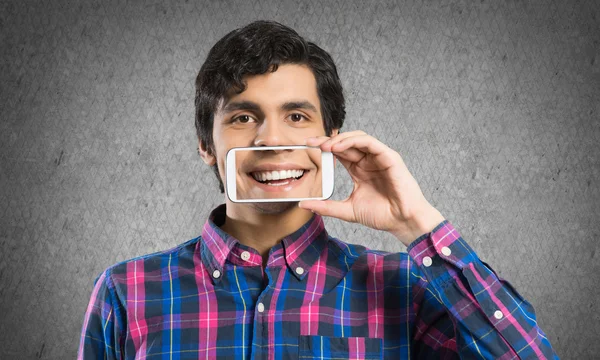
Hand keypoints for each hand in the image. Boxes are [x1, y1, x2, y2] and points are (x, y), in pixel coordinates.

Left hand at [298, 131, 444, 245]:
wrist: (402, 222)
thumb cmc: (381, 215)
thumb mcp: (347, 210)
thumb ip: (326, 207)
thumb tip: (303, 205)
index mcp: (359, 169)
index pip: (339, 152)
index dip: (323, 147)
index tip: (306, 147)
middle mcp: (368, 161)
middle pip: (346, 142)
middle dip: (327, 140)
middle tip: (311, 142)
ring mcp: (379, 157)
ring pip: (358, 137)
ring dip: (340, 139)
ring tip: (324, 145)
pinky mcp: (389, 157)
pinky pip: (370, 142)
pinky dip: (354, 141)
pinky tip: (339, 146)